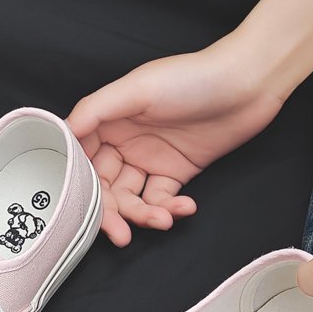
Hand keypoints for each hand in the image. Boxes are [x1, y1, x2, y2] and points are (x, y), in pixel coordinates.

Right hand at [67, 34, 285, 245]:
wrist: (248, 83)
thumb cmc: (192, 77)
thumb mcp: (137, 88)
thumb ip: (96, 110)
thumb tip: (64, 132)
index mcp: (109, 121)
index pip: (82, 161)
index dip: (80, 187)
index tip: (82, 209)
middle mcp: (124, 142)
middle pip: (105, 188)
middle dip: (112, 214)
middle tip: (121, 234)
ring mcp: (150, 159)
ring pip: (133, 199)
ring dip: (144, 215)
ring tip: (161, 220)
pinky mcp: (176, 172)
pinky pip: (162, 199)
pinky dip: (170, 209)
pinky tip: (183, 208)